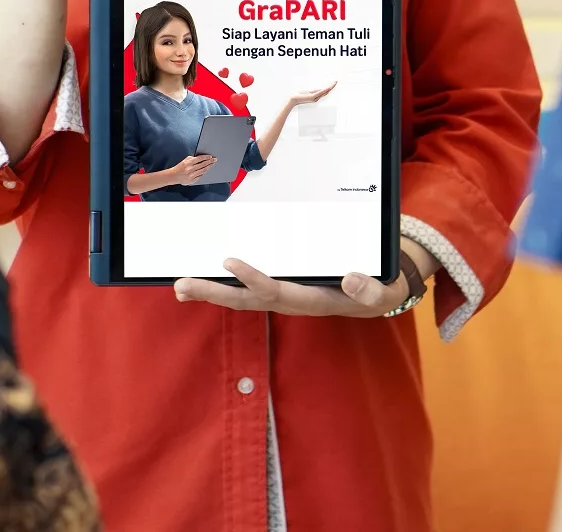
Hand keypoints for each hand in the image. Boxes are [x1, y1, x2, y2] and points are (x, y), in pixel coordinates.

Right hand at [168, 154, 215, 185]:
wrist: (173, 176)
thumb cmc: (180, 167)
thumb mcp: (185, 160)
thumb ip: (193, 159)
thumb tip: (202, 158)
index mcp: (189, 162)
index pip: (200, 158)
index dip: (206, 157)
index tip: (211, 157)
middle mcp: (191, 169)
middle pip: (203, 164)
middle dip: (210, 161)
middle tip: (215, 160)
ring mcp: (192, 175)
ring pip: (203, 170)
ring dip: (208, 167)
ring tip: (212, 164)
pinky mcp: (192, 180)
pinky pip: (200, 176)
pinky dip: (203, 172)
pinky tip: (206, 170)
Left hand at [175, 259, 408, 317]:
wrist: (375, 296)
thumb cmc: (375, 290)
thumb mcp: (381, 291)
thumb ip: (369, 290)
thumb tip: (350, 278)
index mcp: (310, 299)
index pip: (276, 290)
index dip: (253, 278)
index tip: (230, 261)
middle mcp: (290, 300)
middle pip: (246, 300)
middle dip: (213, 292)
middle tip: (180, 286)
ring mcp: (283, 295)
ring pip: (242, 297)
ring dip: (211, 291)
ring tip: (180, 287)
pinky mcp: (281, 288)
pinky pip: (247, 289)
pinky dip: (224, 285)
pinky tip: (204, 278)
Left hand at [289, 82, 337, 107]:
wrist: (293, 99)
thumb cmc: (299, 95)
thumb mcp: (307, 92)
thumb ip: (313, 91)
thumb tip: (319, 89)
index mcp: (316, 97)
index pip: (324, 92)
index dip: (329, 87)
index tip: (333, 83)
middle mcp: (316, 98)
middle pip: (326, 92)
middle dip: (331, 87)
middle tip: (336, 82)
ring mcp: (315, 98)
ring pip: (324, 92)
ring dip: (330, 87)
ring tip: (334, 83)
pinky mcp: (312, 97)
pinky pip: (320, 93)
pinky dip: (325, 90)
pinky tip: (328, 87)